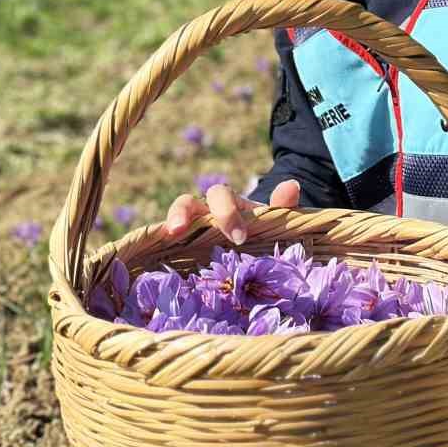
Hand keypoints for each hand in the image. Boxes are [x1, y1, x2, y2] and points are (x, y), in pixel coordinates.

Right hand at [162, 178, 301, 245]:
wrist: (256, 244)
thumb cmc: (264, 231)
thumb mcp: (275, 219)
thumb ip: (282, 205)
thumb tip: (292, 186)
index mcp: (229, 203)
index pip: (220, 195)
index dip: (226, 212)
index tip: (240, 238)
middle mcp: (205, 213)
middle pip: (188, 203)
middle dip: (183, 213)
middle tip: (181, 230)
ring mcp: (191, 232)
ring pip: (173, 220)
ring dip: (169, 223)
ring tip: (167, 235)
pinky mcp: (183, 251)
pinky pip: (167, 246)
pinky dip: (159, 247)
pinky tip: (156, 260)